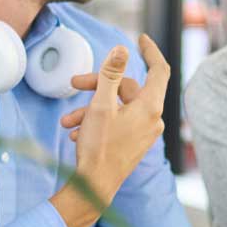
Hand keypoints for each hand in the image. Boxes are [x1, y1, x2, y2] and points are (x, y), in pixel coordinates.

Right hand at [48, 34, 169, 226]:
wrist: (95, 187)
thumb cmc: (99, 147)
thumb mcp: (101, 105)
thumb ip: (111, 75)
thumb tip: (122, 49)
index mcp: (150, 107)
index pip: (159, 69)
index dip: (150, 51)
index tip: (140, 38)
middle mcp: (152, 119)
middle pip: (128, 88)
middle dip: (99, 84)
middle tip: (74, 84)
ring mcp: (144, 133)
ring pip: (118, 107)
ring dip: (91, 108)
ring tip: (67, 120)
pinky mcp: (133, 144)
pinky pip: (117, 123)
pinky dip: (97, 121)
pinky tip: (75, 132)